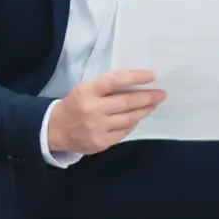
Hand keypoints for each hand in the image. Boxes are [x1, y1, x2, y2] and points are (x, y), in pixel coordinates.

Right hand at [47, 69, 165, 154]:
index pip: (115, 81)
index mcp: (86, 91)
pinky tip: (137, 117)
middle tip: (162, 93)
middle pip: (127, 102)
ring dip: (144, 110)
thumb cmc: (75, 104)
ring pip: (129, 118)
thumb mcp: (85, 89)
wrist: (56, 130)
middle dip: (148, 97)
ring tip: (153, 104)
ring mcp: (97, 128)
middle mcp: (92, 110)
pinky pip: (124, 131)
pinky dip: (133, 123)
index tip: (152, 76)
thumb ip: (106, 87)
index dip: (135, 77)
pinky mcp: (101, 142)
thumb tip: (136, 84)